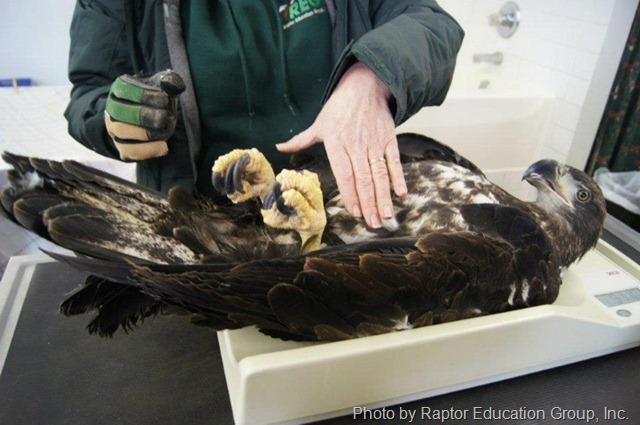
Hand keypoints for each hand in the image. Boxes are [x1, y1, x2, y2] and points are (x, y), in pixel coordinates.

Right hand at [104, 70, 184, 160]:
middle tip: (163, 116)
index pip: (124, 89)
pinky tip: (164, 147)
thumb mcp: (162, 87)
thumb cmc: (156, 101)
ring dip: (145, 132)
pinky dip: (148, 150)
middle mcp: (112, 109)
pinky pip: (130, 151)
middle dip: (143, 115)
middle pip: (120, 112)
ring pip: (122, 132)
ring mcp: (115, 130)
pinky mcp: (122, 148)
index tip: (163, 99)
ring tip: (165, 131)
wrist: (149, 122)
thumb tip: (174, 83)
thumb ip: (169, 81)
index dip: (144, 95)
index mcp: (119, 90)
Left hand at [276, 62, 406, 227]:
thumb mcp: (319, 124)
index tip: (354, 213)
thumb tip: (278, 147)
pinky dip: (398, 177)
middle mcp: (356, 145)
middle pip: (363, 179)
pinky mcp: (389, 138)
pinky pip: (394, 161)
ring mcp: (374, 142)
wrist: (365, 86)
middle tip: (372, 224)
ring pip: (380, 174)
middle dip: (368, 203)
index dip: (350, 195)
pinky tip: (401, 194)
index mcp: (337, 143)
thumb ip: (300, 140)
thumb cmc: (339, 107)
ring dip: (384, 197)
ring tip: (386, 216)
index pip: (344, 174)